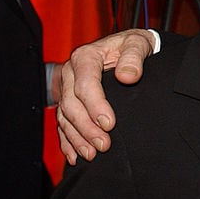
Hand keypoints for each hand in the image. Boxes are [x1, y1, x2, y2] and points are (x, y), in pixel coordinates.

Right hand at [56, 29, 155, 163]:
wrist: (125, 47)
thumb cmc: (131, 45)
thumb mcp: (137, 44)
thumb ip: (134, 57)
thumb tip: (128, 76)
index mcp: (85, 57)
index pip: (86, 84)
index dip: (96, 106)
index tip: (109, 124)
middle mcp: (71, 72)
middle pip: (72, 104)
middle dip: (86, 127)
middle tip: (103, 145)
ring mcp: (67, 88)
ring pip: (64, 117)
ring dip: (77, 138)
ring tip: (91, 154)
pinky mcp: (68, 100)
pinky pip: (62, 123)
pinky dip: (67, 140)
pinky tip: (75, 154)